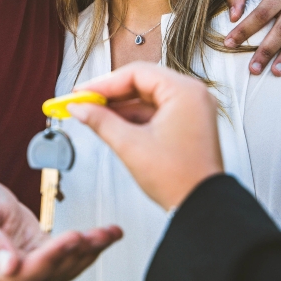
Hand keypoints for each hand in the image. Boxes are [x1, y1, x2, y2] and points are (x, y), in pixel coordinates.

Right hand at [0, 180, 121, 280]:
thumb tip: (9, 268)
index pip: (26, 273)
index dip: (51, 258)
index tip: (72, 238)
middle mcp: (10, 280)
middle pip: (50, 273)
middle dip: (78, 253)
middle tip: (100, 235)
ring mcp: (27, 271)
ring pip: (64, 269)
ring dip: (89, 252)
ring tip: (110, 233)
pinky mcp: (41, 259)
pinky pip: (68, 258)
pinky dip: (88, 248)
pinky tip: (106, 236)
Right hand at [67, 63, 222, 210]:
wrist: (201, 207)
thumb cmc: (178, 178)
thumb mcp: (130, 145)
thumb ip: (101, 121)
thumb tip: (79, 108)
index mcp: (184, 91)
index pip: (136, 73)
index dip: (104, 83)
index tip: (81, 93)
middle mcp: (192, 95)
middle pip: (142, 82)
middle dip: (111, 94)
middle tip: (83, 101)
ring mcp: (192, 109)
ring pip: (147, 98)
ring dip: (121, 107)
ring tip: (93, 115)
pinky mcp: (188, 124)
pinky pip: (156, 111)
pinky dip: (135, 117)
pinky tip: (113, 124)